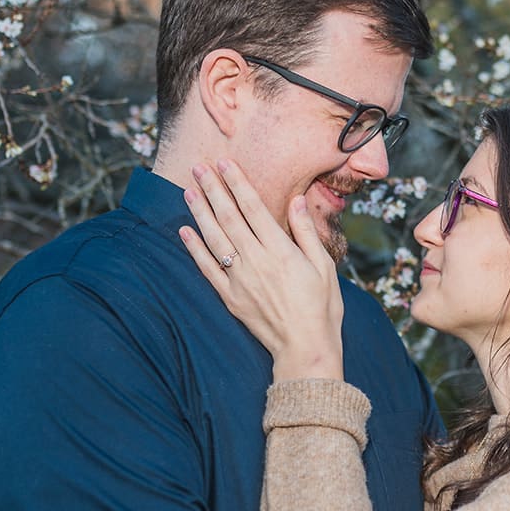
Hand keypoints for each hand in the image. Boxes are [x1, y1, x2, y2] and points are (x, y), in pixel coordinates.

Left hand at [179, 160, 344, 381]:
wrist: (305, 347)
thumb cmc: (321, 307)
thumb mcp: (324, 266)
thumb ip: (305, 231)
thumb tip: (296, 200)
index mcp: (280, 250)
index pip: (253, 207)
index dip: (237, 182)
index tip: (225, 163)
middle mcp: (255, 260)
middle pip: (228, 216)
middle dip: (212, 189)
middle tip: (199, 167)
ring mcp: (239, 279)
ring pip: (214, 238)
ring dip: (200, 212)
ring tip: (189, 191)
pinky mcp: (230, 297)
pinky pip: (207, 268)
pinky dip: (194, 248)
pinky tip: (185, 231)